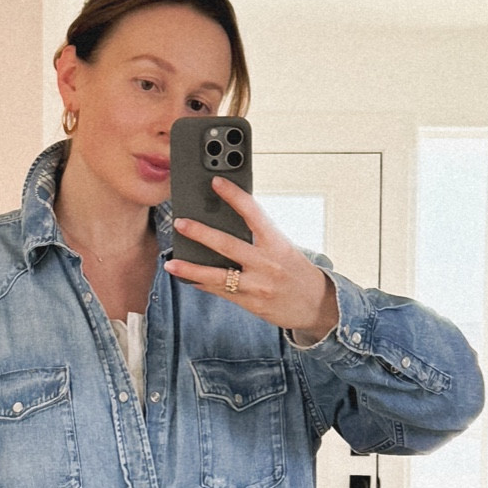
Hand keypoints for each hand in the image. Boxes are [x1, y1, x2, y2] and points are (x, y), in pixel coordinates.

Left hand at [167, 178, 337, 341]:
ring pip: (218, 275)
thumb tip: (229, 222)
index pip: (253, 213)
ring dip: (192, 269)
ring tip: (171, 263)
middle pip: (228, 245)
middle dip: (201, 233)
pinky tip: (188, 278)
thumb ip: (259, 236)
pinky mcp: (250, 303)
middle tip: (180, 222)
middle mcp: (266, 263)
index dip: (234, 196)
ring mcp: (257, 285)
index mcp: (276, 243)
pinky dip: (202, 284)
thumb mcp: (283, 247)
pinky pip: (221, 292)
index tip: (216, 182)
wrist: (315, 304)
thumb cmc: (296, 270)